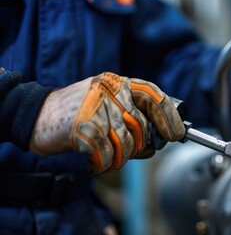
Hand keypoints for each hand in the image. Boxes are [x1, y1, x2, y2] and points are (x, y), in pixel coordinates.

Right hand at [30, 72, 184, 173]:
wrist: (36, 115)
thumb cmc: (78, 113)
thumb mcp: (107, 103)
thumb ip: (132, 114)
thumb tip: (161, 137)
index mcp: (118, 83)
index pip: (154, 95)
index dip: (169, 117)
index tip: (176, 134)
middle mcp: (110, 92)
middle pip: (142, 126)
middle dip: (141, 146)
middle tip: (132, 152)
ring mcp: (97, 108)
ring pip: (127, 143)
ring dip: (120, 157)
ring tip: (108, 156)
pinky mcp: (85, 128)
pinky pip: (108, 154)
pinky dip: (104, 163)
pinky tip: (95, 161)